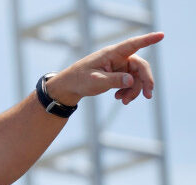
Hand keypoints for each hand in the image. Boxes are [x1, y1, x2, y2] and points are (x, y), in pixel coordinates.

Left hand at [47, 32, 163, 105]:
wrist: (70, 86)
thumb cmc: (80, 79)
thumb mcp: (95, 81)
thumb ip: (113, 80)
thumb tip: (132, 80)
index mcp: (112, 54)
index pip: (132, 44)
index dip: (148, 40)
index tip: (161, 35)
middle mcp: (119, 58)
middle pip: (140, 67)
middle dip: (146, 81)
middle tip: (148, 96)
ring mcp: (120, 66)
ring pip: (136, 77)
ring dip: (134, 90)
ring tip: (124, 101)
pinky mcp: (119, 75)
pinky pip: (131, 83)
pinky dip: (128, 91)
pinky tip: (119, 98)